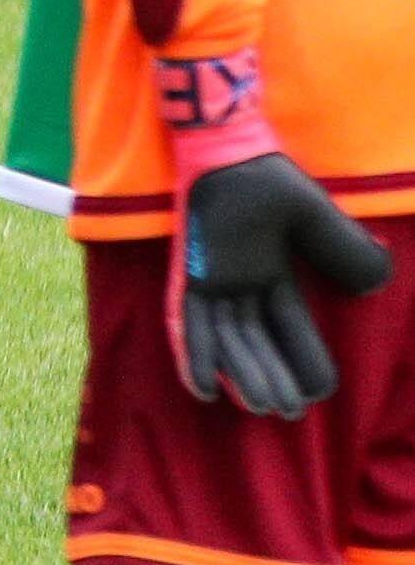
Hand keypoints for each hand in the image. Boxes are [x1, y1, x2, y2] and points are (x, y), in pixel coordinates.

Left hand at [179, 152, 396, 415]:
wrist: (231, 151)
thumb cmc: (272, 181)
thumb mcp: (320, 223)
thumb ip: (347, 253)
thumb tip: (376, 283)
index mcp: (272, 273)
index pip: (290, 326)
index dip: (304, 358)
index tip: (322, 390)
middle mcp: (241, 283)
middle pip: (256, 341)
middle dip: (273, 377)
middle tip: (290, 413)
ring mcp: (211, 279)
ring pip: (227, 339)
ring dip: (243, 375)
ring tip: (262, 409)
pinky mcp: (188, 274)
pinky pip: (188, 321)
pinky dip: (194, 354)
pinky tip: (202, 388)